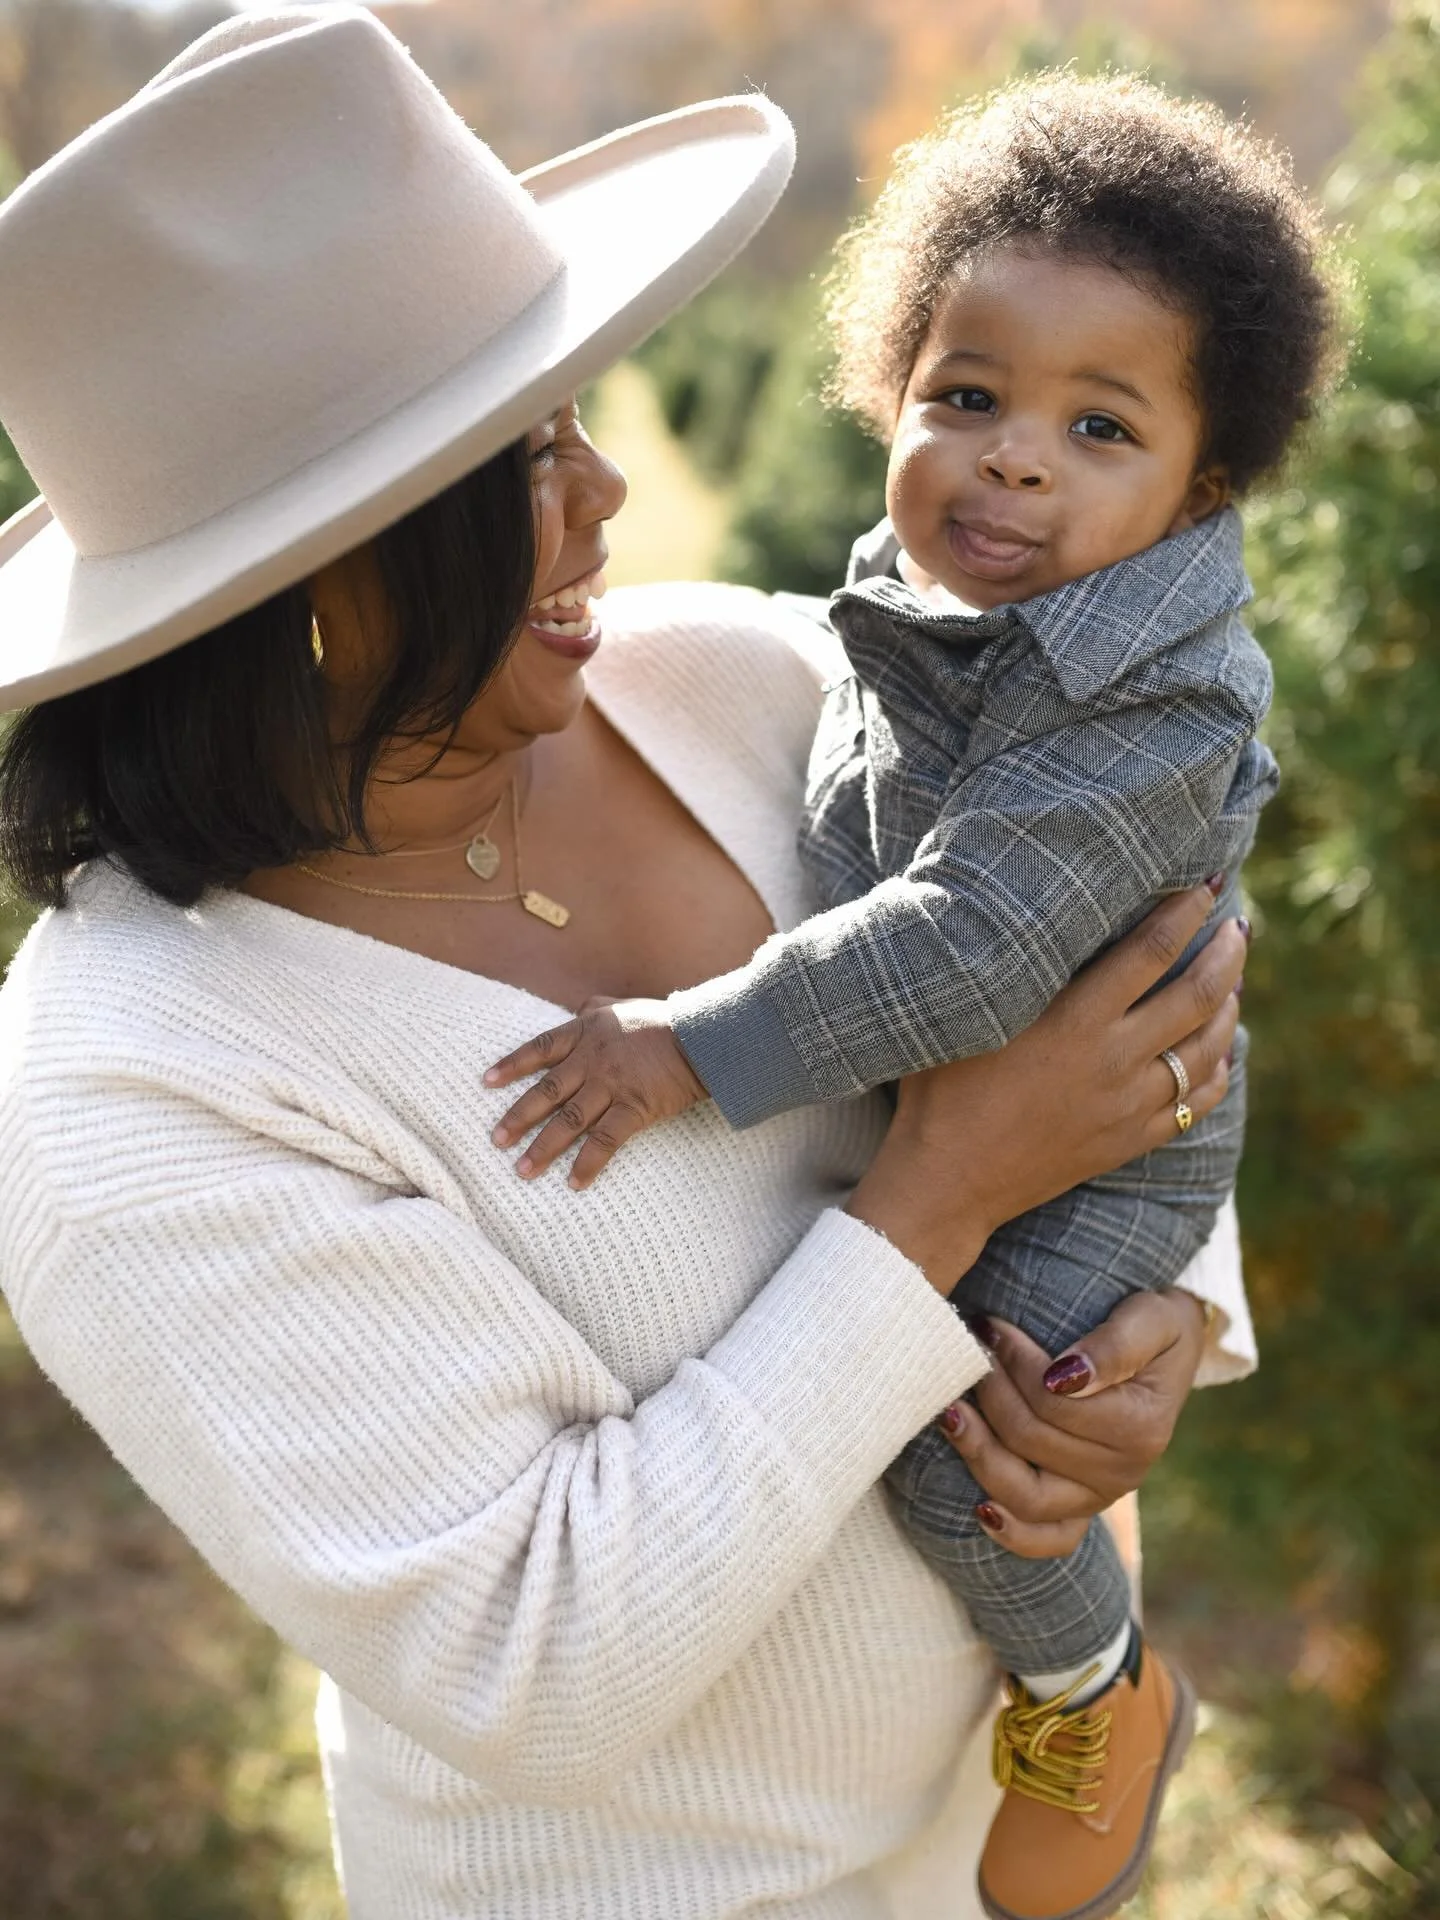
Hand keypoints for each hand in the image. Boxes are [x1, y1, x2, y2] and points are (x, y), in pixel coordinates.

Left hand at [485, 998, 706, 1187]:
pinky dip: (588, 1163)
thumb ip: (595, 1009)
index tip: (487, 1082)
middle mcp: (592, 1060)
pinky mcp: (634, 1108)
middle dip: (519, 1117)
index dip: (512, 1066)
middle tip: (496, 1140)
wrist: (701, 1037)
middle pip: (547, 1091)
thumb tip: (578, 1008)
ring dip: (543, 1148)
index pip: (540, 1049)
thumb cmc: (662, 1021)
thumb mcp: (621, 1006)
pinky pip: (605, 1141)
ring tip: (523, 1171)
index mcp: (586, 1033)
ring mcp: (612, 1086)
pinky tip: (574, 1183)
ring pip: (569, 1121)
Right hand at [848, 882, 1246, 1290]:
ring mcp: (1128, 1104)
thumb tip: (1019, 912)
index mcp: (1073, 1020)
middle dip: (1227, 955)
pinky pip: (1197, 1103)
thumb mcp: (968, 1018)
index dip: (1184, 913)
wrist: (948, 1180)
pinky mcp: (1129, 1141)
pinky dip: (1218, 1072)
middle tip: (1239, 927)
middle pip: (1197, 995)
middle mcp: (1112, 1059)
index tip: (1205, 886)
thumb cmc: (940, 1090)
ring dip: (1229, 1008)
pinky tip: (1221, 1053)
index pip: (1150, 951)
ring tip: (1232, 981)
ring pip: (1208, 1049)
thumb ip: (1005, 970)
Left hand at [936, 1289, 1206, 1557]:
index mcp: (1140, 1429)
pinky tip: (979, 1510)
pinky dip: (1014, 1532)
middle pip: (1031, 1441)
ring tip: (950, 1412)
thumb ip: (1115, 1345)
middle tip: (970, 1349)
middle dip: (991, 1391)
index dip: (1014, 1362)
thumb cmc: (1156, 1327)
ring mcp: (1099, 1497)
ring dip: (980, 1453)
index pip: (1053, 1402)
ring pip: (1027, 1495)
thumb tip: (1067, 1376)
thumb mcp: (1152, 1319)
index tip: (990, 1324)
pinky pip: (1049, 1539)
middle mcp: (1123, 1473)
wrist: (1170, 1350)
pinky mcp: (1081, 1508)